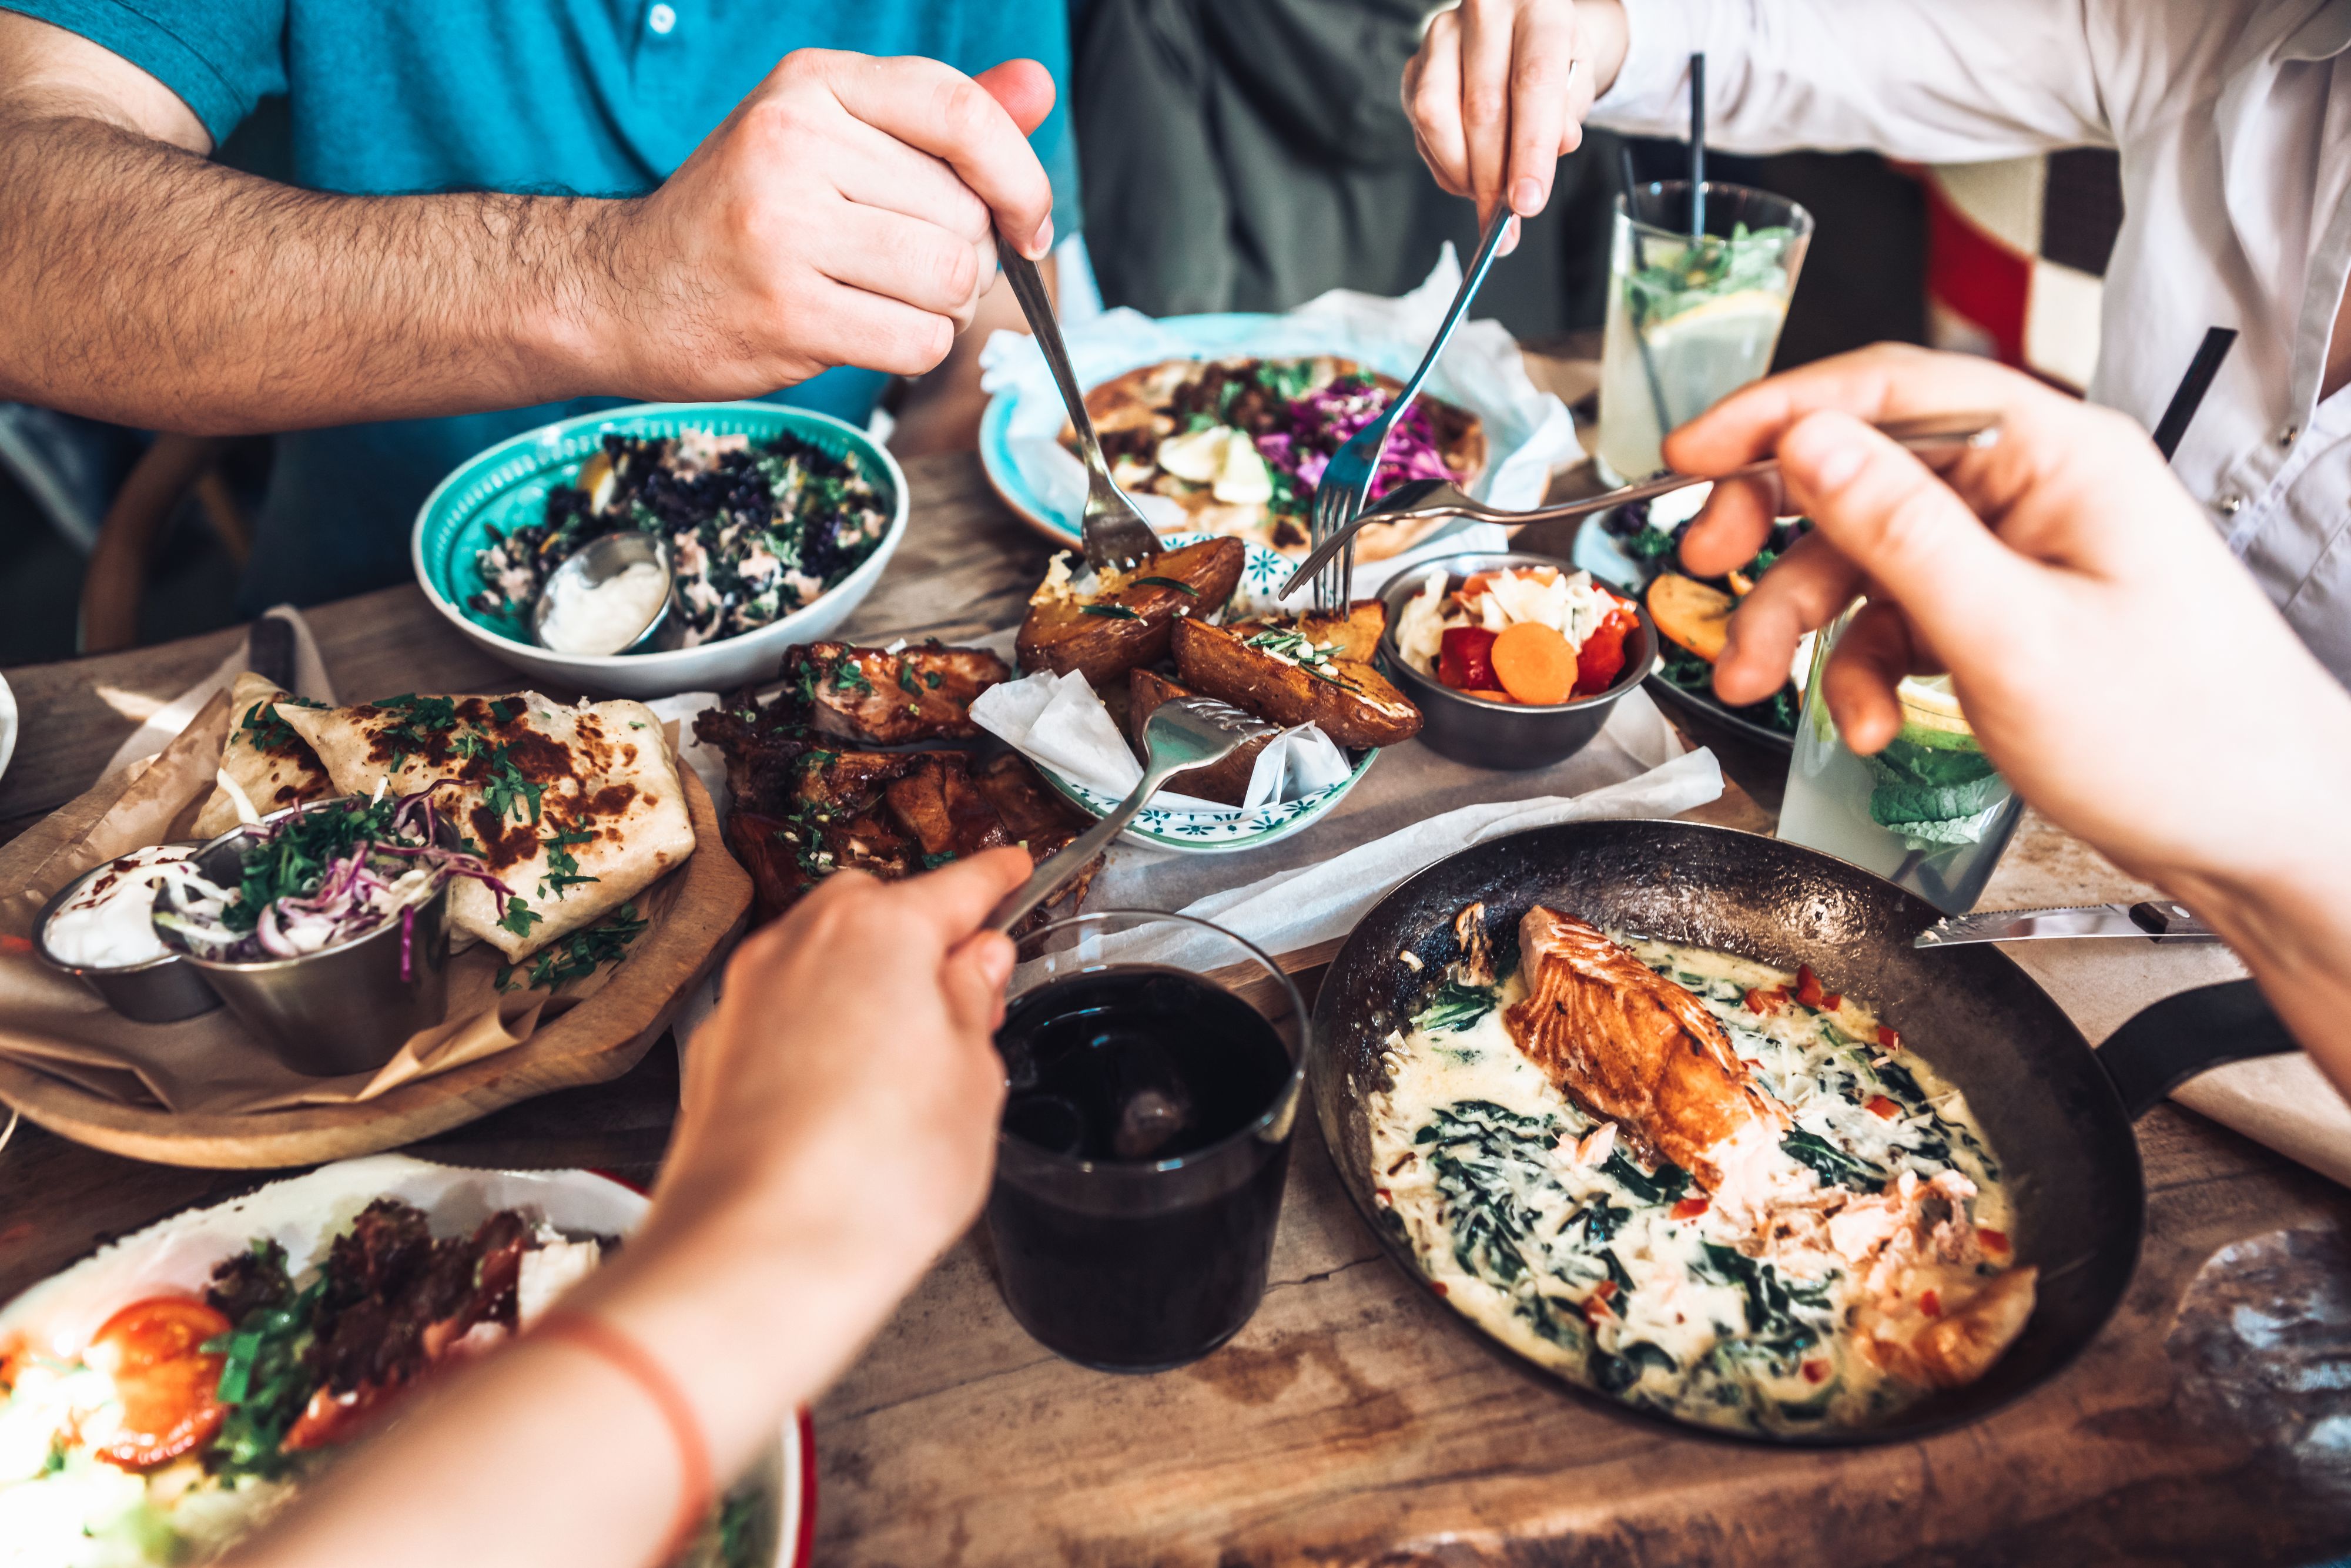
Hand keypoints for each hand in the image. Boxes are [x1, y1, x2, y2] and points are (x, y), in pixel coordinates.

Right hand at [595, 52, 1056, 399]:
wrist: (627, 289)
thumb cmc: (746, 215)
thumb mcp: (831, 138)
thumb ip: (938, 121)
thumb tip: (1038, 89)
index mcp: (814, 84)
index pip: (961, 112)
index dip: (1020, 177)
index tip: (1028, 223)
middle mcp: (795, 141)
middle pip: (965, 213)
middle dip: (965, 258)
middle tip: (905, 268)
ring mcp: (785, 227)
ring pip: (950, 278)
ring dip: (943, 308)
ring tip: (886, 299)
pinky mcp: (786, 310)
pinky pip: (917, 340)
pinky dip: (913, 349)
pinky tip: (865, 332)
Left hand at [646, 848, 1027, 1300]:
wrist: (757, 1255)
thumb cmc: (874, 1176)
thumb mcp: (973, 1081)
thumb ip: (973, 1004)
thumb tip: (974, 966)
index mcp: (879, 932)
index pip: (956, 885)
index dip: (995, 878)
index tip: (1012, 869)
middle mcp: (800, 945)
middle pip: (874, 910)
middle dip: (920, 938)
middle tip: (968, 996)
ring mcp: (747, 996)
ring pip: (820, 958)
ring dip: (864, 985)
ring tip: (909, 1059)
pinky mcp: (714, 1052)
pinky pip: (781, 1012)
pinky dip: (817, 1029)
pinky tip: (846, 1092)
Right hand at [1402, 0, 1626, 229]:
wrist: (1524, 28)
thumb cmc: (1551, 56)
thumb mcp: (1577, 81)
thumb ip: (1565, 117)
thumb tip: (1548, 156)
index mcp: (1538, 5)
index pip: (1533, 83)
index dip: (1530, 150)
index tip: (1527, 202)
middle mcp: (1484, 11)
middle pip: (1483, 107)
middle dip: (1493, 178)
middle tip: (1504, 221)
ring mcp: (1441, 35)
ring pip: (1437, 119)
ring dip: (1462, 173)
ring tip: (1485, 195)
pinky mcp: (1414, 64)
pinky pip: (1420, 128)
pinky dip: (1445, 165)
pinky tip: (1467, 172)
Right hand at [1665, 344, 2350, 894]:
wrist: (2266, 838)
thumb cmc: (2184, 742)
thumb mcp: (2013, 637)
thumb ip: (1901, 532)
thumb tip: (1809, 444)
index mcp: (2058, 457)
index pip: (1891, 388)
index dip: (1775, 412)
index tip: (1689, 451)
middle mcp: (2038, 488)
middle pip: (1864, 470)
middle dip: (1773, 527)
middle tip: (1703, 566)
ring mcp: (2022, 552)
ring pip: (1867, 555)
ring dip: (1801, 620)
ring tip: (1755, 680)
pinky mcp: (2010, 613)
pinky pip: (1901, 618)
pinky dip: (1862, 668)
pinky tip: (1864, 723)